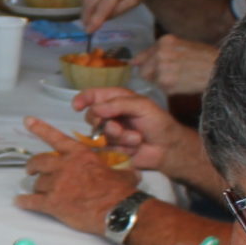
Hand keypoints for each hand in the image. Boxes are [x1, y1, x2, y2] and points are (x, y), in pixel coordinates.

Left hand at [15, 117, 141, 238]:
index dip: (40, 128)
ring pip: (37, 183)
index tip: (27, 121)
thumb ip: (116, 169)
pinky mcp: (52, 203)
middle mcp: (64, 166)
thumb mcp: (120, 172)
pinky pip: (31, 201)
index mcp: (79, 155)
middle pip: (39, 161)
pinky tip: (20, 202)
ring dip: (36, 186)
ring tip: (36, 191)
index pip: (56, 138)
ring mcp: (56, 185)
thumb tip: (131, 172)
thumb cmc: (121, 191)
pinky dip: (24, 202)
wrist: (117, 210)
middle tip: (31, 170)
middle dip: (33, 165)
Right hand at [74, 88, 216, 192]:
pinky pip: (105, 148)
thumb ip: (119, 104)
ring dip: (119, 137)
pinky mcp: (111, 148)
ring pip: (99, 134)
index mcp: (116, 99)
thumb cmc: (158, 123)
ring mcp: (110, 132)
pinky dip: (120, 148)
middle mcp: (110, 114)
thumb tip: (94, 109)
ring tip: (136, 139)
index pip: (93, 95)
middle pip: (92, 116)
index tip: (77, 106)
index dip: (82, 99)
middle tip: (119, 128)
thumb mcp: (142, 106)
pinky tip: (133, 148)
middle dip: (106, 123)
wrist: (168, 149)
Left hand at [134, 35, 217, 97]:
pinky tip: (182, 83)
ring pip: (152, 81)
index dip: (145, 64)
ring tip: (177, 78)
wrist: (220, 69)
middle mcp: (160, 54)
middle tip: (167, 75)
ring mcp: (162, 69)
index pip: (142, 56)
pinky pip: (162, 88)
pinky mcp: (167, 84)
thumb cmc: (205, 56)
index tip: (147, 69)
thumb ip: (160, 51)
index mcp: (164, 42)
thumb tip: (134, 61)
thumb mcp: (182, 45)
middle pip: (143, 71)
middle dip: (151, 74)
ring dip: (161, 82)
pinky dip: (169, 88)